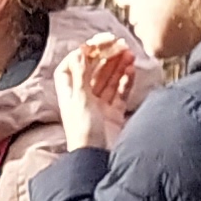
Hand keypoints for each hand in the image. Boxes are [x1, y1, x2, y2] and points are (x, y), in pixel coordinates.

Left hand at [53, 33, 139, 150]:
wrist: (97, 158)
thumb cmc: (83, 133)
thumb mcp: (80, 100)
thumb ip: (81, 75)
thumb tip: (80, 51)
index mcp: (69, 92)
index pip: (74, 64)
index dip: (84, 52)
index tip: (97, 42)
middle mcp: (83, 97)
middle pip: (93, 69)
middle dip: (106, 55)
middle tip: (119, 43)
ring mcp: (99, 104)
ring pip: (109, 78)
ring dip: (118, 64)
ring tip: (129, 52)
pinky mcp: (114, 112)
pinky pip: (120, 91)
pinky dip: (126, 80)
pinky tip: (131, 69)